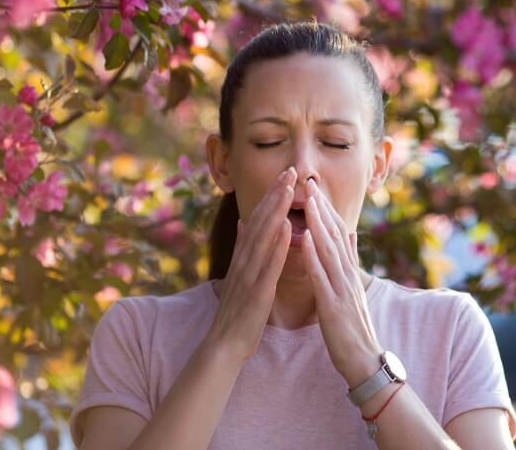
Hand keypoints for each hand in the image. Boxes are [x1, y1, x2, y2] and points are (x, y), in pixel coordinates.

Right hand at [205, 167, 296, 364]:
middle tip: (291, 169)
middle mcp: (245, 260)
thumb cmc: (237, 312)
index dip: (272, 196)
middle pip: (261, 220)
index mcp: (244, 256)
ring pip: (264, 235)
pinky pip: (268, 264)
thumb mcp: (240, 274)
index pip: (259, 219)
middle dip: (276, 194)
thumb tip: (244, 223)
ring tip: (289, 188)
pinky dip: (277, 244)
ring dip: (277, 210)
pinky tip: (287, 228)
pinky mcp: (256, 291)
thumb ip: (243, 249)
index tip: (286, 175)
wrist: (224, 345)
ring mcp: (249, 274)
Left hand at [300, 178, 382, 386]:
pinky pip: (322, 276)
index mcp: (349, 271)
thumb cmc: (354, 326)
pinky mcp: (332, 305)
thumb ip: (350, 260)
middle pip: (334, 235)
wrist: (364, 360)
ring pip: (329, 250)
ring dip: (318, 223)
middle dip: (322, 207)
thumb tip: (350, 233)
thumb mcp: (353, 288)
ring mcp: (342, 288)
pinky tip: (305, 239)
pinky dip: (313, 256)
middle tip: (310, 182)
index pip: (337, 233)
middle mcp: (348, 275)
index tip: (314, 187)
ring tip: (307, 201)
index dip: (326, 209)